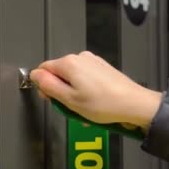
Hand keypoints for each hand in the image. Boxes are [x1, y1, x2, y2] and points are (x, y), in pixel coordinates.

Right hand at [30, 51, 161, 129]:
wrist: (134, 105)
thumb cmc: (100, 105)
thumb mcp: (69, 100)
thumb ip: (49, 86)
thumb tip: (34, 75)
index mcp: (68, 63)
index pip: (43, 70)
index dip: (44, 87)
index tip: (53, 102)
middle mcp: (80, 57)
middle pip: (59, 74)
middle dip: (61, 91)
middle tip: (70, 109)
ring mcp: (93, 61)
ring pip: (73, 78)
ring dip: (74, 94)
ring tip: (84, 111)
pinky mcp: (104, 68)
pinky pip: (86, 79)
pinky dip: (86, 92)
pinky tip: (94, 105)